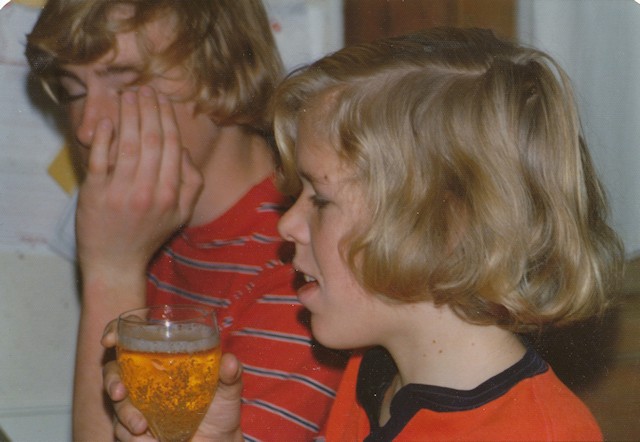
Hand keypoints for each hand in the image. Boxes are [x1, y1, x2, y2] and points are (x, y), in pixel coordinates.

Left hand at [76, 86, 202, 283]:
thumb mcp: (181, 215)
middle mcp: (148, 191)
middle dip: (149, 110)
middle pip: (151, 140)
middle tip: (145, 90)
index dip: (167, 119)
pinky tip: (106, 122)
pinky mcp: (95, 194)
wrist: (116, 262)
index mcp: (170, 194)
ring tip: (127, 97)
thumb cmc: (149, 235)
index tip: (162, 100)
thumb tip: (183, 151)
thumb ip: (191, 184)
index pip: (171, 146)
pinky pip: (99, 159)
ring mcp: (120, 192)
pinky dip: (103, 138)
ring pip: (128, 145)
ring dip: (128, 117)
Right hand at [102, 321, 243, 441]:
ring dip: (124, 414)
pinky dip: (131, 436)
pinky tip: (148, 440)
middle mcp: (146, 378)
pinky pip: (121, 430)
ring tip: (141, 427)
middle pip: (113, 369)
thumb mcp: (228, 389)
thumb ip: (230, 374)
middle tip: (120, 392)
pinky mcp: (135, 429)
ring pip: (115, 403)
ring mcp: (138, 403)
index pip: (133, 337)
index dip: (115, 332)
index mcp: (164, 358)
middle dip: (111, 380)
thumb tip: (229, 362)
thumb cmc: (221, 410)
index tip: (109, 339)